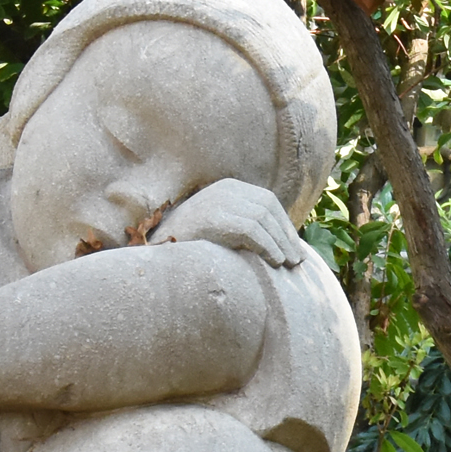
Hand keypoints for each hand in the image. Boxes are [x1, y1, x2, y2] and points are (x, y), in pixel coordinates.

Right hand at [152, 179, 303, 267]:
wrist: (154, 247)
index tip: (293, 246)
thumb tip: (279, 240)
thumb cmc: (189, 243)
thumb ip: (243, 224)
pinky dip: (267, 246)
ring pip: (262, 219)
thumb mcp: (219, 224)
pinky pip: (251, 230)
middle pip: (267, 208)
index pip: (266, 201)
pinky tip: (273, 260)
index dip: (283, 225)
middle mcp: (224, 190)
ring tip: (287, 264)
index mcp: (227, 188)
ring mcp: (217, 202)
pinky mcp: (213, 218)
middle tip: (296, 260)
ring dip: (279, 243)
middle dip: (285, 235)